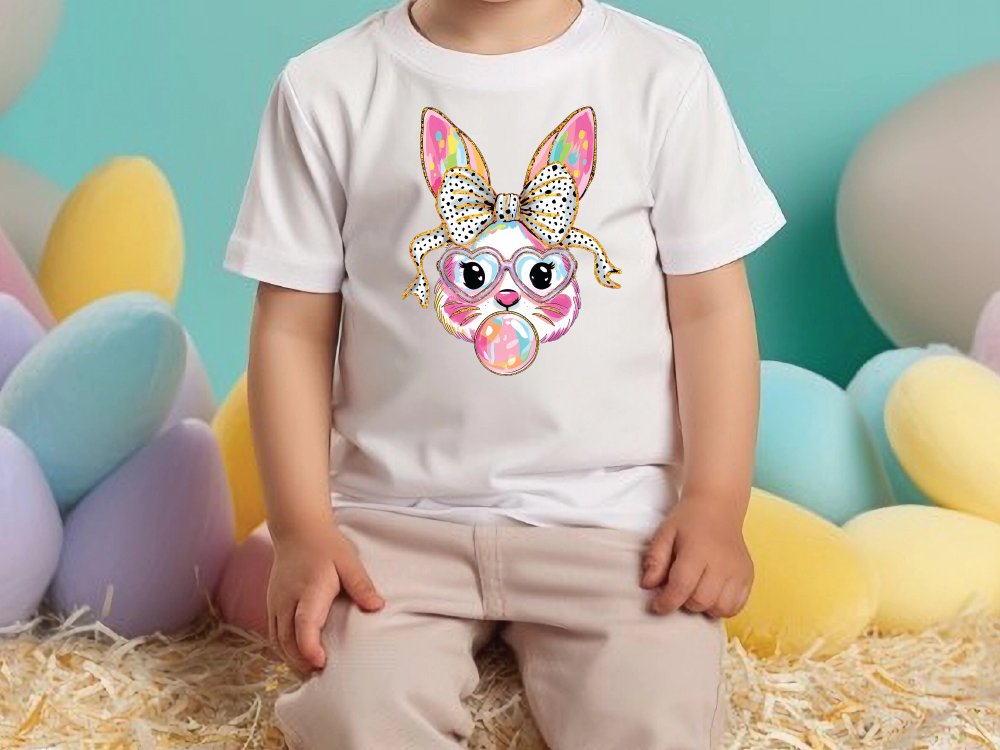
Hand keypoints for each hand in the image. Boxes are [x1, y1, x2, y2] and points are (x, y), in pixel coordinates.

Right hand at [267, 523, 383, 674]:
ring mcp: (276, 603)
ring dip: (291, 659)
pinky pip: (274, 634)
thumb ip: (361, 585)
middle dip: (301, 662)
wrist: (297, 530)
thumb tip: (377, 606)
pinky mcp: (272, 605)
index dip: (309, 646)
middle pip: (287, 640)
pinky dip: (284, 650)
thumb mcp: (348, 561)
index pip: (304, 622)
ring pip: (278, 640)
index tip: (320, 662)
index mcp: (309, 589)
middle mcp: (288, 599)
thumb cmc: (326, 546)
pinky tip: (298, 658)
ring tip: (311, 673)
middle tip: (322, 677)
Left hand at [640, 495, 752, 618]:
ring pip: (720, 608)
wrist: (718, 507)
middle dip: (684, 603)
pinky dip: (722, 607)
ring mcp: (738, 571)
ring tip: (695, 592)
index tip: (656, 606)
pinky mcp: (749, 576)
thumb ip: (655, 559)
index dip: (666, 602)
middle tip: (677, 591)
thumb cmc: (688, 521)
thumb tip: (647, 585)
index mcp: (697, 551)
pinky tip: (712, 594)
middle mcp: (722, 563)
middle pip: (701, 601)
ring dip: (704, 608)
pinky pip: (736, 606)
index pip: (681, 587)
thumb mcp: (665, 533)